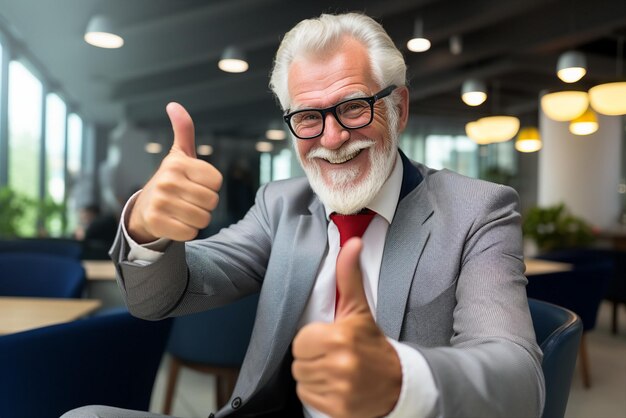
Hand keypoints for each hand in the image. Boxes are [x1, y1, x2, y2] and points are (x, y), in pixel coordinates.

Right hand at [127, 102, 222, 242]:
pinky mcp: (156, 222)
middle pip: (212, 201)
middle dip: (205, 205)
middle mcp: (167, 180)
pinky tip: (175, 223)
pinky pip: (191, 232)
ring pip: (203, 219)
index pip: (216, 182)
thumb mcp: (179, 155)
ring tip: (182, 211)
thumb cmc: (171, 181)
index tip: (195, 184)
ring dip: (197, 219)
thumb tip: (174, 105)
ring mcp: (160, 201)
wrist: (145, 209)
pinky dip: (187, 232)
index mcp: (177, 163)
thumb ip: (183, 130)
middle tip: (188, 200)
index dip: (210, 186)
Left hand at [292, 238, 401, 417]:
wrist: (398, 383)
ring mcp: (340, 391)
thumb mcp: (359, 309)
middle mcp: (341, 365)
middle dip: (312, 358)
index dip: (313, 340)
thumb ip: (349, 276)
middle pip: (298, 362)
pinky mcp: (339, 410)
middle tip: (334, 355)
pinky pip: (307, 398)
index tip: (331, 340)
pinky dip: (318, 394)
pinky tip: (336, 387)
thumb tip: (351, 242)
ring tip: (335, 370)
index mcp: (341, 337)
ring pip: (301, 380)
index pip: (300, 341)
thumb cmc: (372, 343)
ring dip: (314, 375)